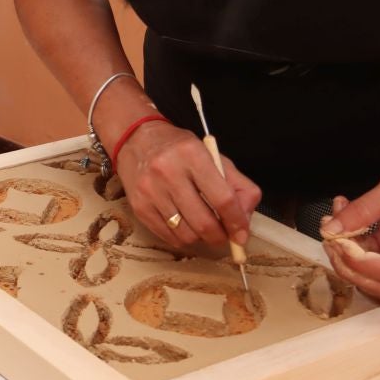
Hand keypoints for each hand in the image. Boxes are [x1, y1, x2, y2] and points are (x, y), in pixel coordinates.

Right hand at [115, 121, 260, 250]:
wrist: (136, 140)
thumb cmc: (180, 150)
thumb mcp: (213, 157)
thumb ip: (238, 185)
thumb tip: (244, 221)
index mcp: (193, 155)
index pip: (223, 198)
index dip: (237, 222)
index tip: (241, 234)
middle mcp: (168, 172)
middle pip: (203, 222)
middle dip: (220, 236)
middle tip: (224, 236)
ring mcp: (151, 191)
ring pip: (185, 234)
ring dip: (201, 239)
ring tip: (204, 229)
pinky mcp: (139, 206)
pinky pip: (168, 236)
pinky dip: (183, 239)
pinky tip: (187, 228)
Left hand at [319, 119, 379, 298]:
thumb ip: (361, 211)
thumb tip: (331, 230)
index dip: (361, 264)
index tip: (337, 242)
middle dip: (351, 266)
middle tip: (329, 240)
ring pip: (374, 270)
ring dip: (348, 251)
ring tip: (332, 221)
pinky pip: (372, 251)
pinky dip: (353, 239)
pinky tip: (341, 215)